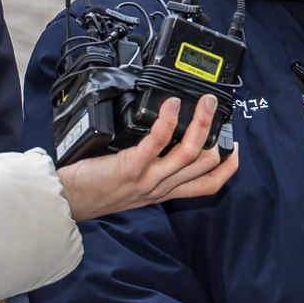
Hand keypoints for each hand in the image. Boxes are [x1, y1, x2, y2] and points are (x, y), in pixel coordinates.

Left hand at [57, 96, 238, 221]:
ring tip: (203, 102)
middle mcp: (161, 187)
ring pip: (189, 152)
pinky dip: (168, 121)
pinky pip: (157, 143)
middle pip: (204, 164)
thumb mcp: (134, 186)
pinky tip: (170, 106)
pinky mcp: (132, 168)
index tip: (234, 148)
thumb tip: (167, 140)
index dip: (227, 167)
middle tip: (214, 107)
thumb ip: (154, 169)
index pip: (208, 185)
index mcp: (165, 191)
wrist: (70, 201)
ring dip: (200, 123)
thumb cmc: (97, 190)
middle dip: (216, 133)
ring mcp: (148, 178)